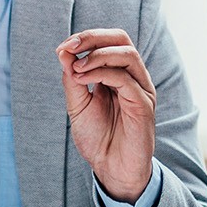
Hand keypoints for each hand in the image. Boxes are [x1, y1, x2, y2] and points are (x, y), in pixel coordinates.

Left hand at [58, 29, 156, 200]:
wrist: (112, 169)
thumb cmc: (98, 139)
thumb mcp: (78, 105)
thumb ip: (73, 79)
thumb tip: (64, 52)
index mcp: (119, 74)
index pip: (109, 41)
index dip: (86, 38)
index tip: (63, 47)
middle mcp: (134, 78)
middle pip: (121, 38)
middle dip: (93, 37)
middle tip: (70, 46)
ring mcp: (141, 89)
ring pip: (127, 54)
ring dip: (96, 55)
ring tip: (76, 67)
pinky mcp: (143, 105)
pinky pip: (124, 79)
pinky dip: (100, 73)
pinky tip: (83, 79)